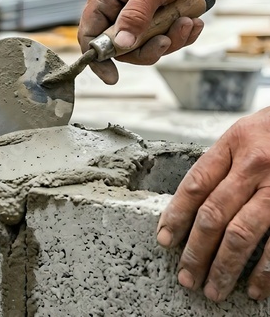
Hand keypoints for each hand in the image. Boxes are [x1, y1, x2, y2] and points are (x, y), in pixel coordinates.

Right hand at [78, 0, 212, 83]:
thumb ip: (135, 15)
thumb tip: (121, 46)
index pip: (89, 34)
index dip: (97, 58)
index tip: (112, 77)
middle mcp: (115, 8)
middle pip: (121, 47)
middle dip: (147, 48)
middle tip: (167, 39)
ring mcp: (135, 14)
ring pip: (145, 45)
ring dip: (170, 39)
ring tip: (188, 21)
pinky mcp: (155, 17)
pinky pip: (163, 37)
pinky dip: (180, 34)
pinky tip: (193, 20)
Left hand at [157, 107, 269, 301]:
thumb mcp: (239, 135)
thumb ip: (217, 164)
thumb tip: (188, 202)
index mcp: (232, 146)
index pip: (195, 185)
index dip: (175, 215)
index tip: (164, 239)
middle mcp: (253, 167)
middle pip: (214, 214)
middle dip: (196, 250)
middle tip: (185, 275)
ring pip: (242, 234)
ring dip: (224, 267)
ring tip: (212, 289)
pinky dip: (265, 271)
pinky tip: (253, 287)